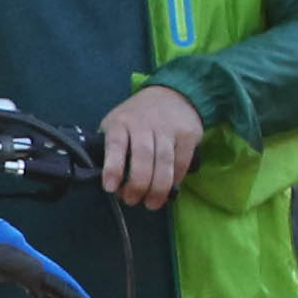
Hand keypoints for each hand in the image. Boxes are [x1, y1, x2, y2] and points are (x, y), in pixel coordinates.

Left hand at [97, 85, 205, 211]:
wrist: (173, 93)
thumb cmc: (137, 117)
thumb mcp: (117, 123)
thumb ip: (111, 148)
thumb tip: (112, 184)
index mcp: (121, 122)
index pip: (115, 145)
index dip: (113, 168)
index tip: (110, 188)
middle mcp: (144, 124)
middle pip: (143, 157)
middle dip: (138, 185)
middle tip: (133, 201)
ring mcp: (167, 128)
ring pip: (164, 162)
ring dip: (158, 188)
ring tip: (152, 204)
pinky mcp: (187, 134)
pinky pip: (181, 161)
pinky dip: (175, 179)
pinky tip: (169, 189)